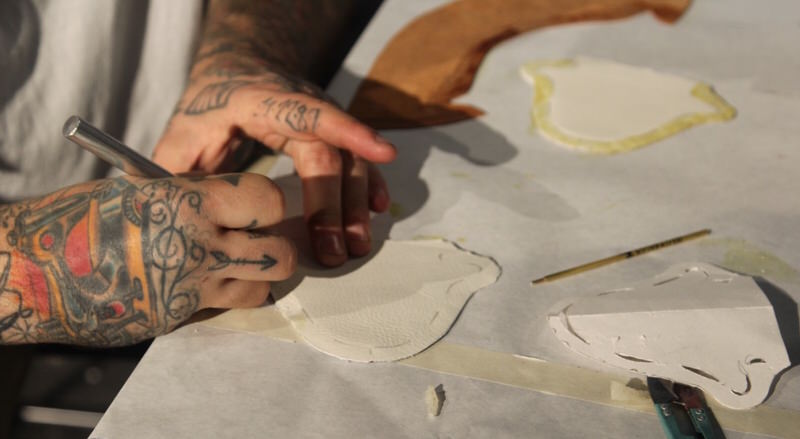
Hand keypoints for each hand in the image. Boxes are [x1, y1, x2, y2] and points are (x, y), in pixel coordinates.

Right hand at [0, 173, 294, 345]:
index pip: (266, 201)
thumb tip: (227, 197)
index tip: (258, 204)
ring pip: (262, 288)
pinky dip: (223, 295)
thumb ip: (189, 194)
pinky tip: (198, 281)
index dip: (268, 202)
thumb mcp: (138, 191)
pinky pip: (224, 306)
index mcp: (187, 203)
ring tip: (234, 263)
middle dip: (274, 244)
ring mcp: (189, 288)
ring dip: (256, 276)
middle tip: (256, 237)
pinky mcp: (177, 317)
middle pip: (278, 253)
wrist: (32, 273)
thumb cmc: (78, 220)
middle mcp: (197, 247)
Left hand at [153, 57, 396, 266]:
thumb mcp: (182, 132)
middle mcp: (302, 106)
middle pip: (328, 154)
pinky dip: (369, 186)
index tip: (382, 151)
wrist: (237, 72)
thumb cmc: (209, 107)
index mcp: (261, 101)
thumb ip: (178, 171)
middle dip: (335, 205)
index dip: (344, 130)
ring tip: (357, 246)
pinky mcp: (331, 135)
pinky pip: (355, 162)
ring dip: (356, 205)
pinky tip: (378, 211)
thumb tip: (179, 220)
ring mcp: (322, 120)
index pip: (306, 112)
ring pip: (349, 161)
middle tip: (336, 252)